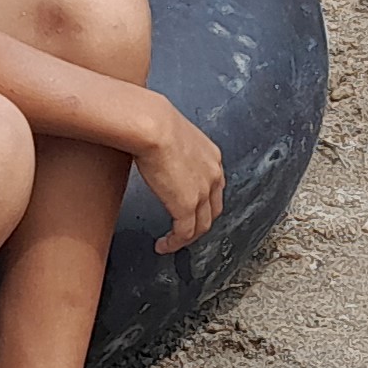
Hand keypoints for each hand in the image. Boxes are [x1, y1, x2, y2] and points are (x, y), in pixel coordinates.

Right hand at [132, 100, 228, 255]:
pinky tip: (163, 245)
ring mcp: (202, 192)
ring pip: (201, 225)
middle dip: (200, 223)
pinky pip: (184, 234)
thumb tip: (156, 150)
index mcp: (211, 156)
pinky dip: (175, 243)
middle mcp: (213, 175)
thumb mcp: (171, 133)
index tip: (191, 208)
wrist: (152, 125)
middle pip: (213, 209)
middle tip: (184, 231)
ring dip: (187, 237)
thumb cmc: (153, 122)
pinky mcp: (187, 206)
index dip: (204, 201)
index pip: (214, 186)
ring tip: (172, 242)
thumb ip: (171, 146)